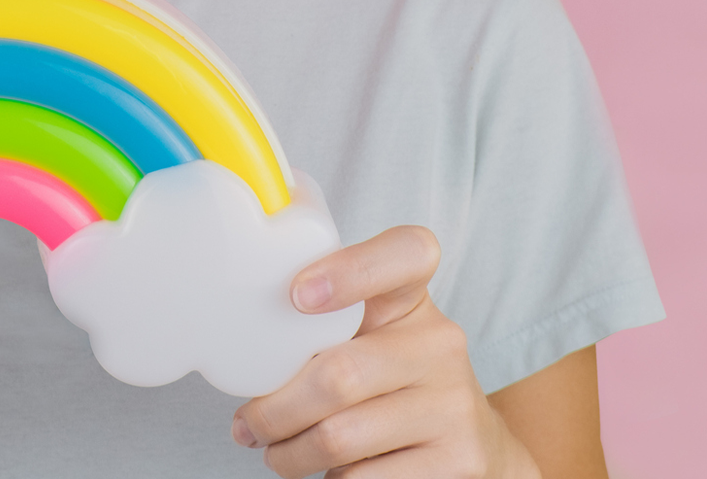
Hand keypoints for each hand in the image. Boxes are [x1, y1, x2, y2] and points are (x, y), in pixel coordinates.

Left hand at [232, 226, 538, 477]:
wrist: (473, 440)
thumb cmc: (389, 373)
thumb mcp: (368, 331)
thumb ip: (321, 318)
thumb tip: (233, 334)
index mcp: (411, 294)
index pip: (407, 252)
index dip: (351, 269)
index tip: (296, 295)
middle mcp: (441, 342)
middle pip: (340, 373)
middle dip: (277, 407)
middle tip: (248, 424)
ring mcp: (454, 404)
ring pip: (342, 435)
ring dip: (291, 451)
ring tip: (273, 449)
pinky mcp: (460, 462)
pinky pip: (366, 478)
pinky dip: (330, 478)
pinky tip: (323, 470)